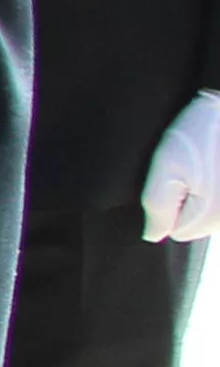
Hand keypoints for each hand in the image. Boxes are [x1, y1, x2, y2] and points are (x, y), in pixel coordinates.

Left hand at [143, 90, 219, 244]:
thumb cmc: (203, 132)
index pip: (175, 229)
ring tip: (210, 163)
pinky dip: (218, 186)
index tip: (177, 176)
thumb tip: (152, 234)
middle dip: (189, 199)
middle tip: (194, 167)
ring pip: (211, 213)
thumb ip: (156, 204)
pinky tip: (219, 165)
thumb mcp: (168, 164)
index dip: (169, 203)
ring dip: (206, 192)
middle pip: (196, 223)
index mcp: (211, 218)